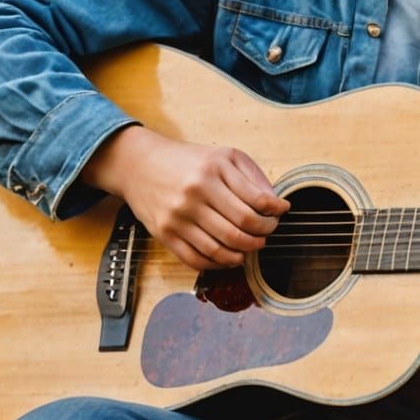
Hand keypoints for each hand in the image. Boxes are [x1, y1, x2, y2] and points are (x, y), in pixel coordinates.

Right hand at [82, 124, 288, 271]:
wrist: (139, 164)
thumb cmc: (188, 160)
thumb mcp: (224, 156)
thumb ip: (253, 177)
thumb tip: (277, 204)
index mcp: (213, 170)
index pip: (256, 203)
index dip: (274, 214)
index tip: (280, 214)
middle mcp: (195, 193)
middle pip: (241, 229)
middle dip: (262, 235)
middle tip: (266, 233)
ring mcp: (178, 216)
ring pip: (221, 249)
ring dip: (243, 253)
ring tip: (250, 246)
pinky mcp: (165, 234)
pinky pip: (197, 259)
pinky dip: (219, 264)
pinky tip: (230, 257)